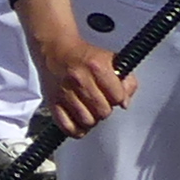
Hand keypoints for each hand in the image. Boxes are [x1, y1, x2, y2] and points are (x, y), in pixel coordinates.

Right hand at [18, 0, 132, 135]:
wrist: (54, 49)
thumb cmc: (83, 56)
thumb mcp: (111, 60)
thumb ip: (126, 80)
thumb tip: (125, 103)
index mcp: (97, 66)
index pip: (118, 97)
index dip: (118, 97)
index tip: (114, 95)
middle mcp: (80, 79)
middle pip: (103, 112)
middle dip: (105, 109)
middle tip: (100, 102)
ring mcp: (65, 92)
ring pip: (87, 121)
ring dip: (91, 119)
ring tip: (90, 110)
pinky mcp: (53, 102)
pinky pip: (67, 127)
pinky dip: (76, 129)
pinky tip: (79, 121)